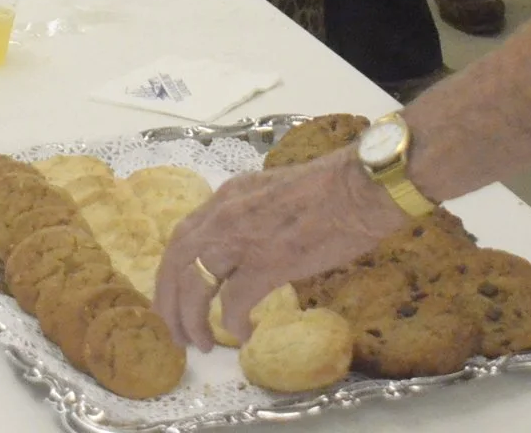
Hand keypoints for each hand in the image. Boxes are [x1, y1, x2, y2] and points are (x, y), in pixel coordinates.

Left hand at [155, 149, 406, 350]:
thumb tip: (249, 244)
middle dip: (168, 301)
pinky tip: (244, 334)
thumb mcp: (274, 191)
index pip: (183, 236)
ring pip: (195, 285)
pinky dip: (233, 323)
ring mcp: (243, 239)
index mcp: (228, 196)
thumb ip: (253, 213)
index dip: (172, 271)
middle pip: (177, 263)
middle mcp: (225, 215)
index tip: (173, 296)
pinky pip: (234, 303)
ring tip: (200, 343)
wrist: (362, 187)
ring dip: (191, 319)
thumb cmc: (333, 188)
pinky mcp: (267, 263)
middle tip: (174, 332)